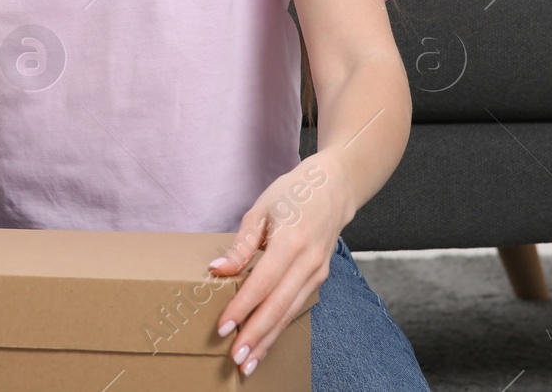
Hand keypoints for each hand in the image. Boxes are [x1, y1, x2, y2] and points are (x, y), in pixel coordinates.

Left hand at [207, 151, 350, 377]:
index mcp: (292, 242)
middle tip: (236, 359)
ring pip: (290, 313)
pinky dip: (280, 327)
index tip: (222, 327)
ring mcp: (318, 273)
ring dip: (269, 339)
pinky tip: (265, 341)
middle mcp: (309, 262)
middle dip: (257, 335)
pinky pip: (297, 307)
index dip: (242, 307)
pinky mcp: (319, 278)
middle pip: (279, 306)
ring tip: (248, 361)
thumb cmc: (292, 194)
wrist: (334, 189)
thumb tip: (217, 270)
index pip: (262, 283)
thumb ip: (241, 244)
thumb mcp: (261, 209)